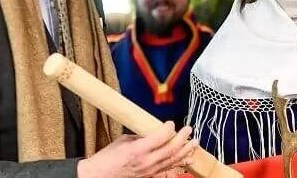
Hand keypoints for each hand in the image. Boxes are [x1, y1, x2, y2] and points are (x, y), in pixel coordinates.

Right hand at [77, 121, 197, 177]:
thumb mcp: (124, 140)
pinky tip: (189, 159)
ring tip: (195, 143)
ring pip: (173, 161)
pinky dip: (180, 163)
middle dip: (183, 138)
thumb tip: (154, 131)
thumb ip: (141, 136)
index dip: (169, 129)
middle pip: (171, 150)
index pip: (160, 138)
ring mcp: (150, 170)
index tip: (171, 122)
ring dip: (186, 151)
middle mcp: (146, 162)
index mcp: (138, 150)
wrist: (101, 175)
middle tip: (189, 129)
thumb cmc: (109, 157)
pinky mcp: (150, 175)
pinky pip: (169, 169)